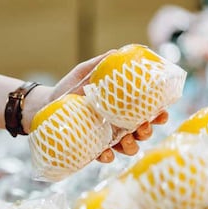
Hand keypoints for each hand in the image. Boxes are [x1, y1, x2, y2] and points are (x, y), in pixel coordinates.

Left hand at [23, 52, 169, 162]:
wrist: (46, 103)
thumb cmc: (69, 87)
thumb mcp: (84, 72)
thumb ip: (100, 63)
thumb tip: (116, 52)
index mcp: (122, 106)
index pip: (148, 111)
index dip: (159, 114)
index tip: (161, 113)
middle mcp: (119, 123)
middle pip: (143, 132)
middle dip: (147, 131)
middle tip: (143, 127)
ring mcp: (106, 137)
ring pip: (128, 147)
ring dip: (132, 146)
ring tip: (126, 141)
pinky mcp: (91, 148)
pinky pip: (104, 156)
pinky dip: (108, 156)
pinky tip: (105, 153)